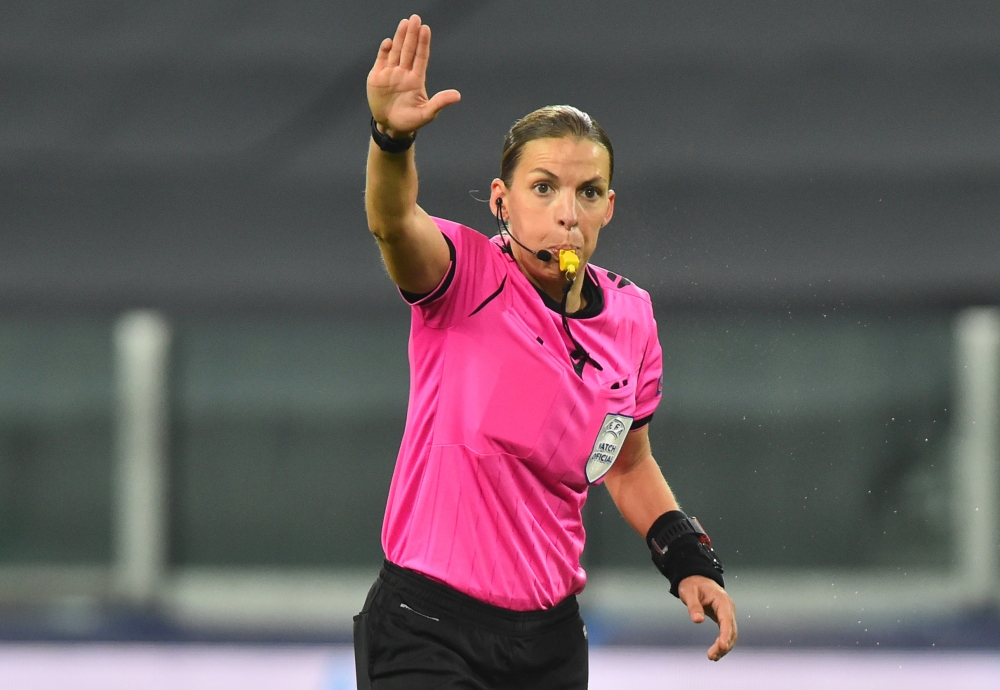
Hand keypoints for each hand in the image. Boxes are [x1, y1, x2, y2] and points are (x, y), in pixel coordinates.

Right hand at [367, 14, 460, 137]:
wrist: (390, 127)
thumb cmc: (410, 121)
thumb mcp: (427, 114)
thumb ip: (439, 103)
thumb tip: (457, 96)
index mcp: (416, 79)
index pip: (421, 57)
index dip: (423, 43)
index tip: (426, 29)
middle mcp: (404, 73)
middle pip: (409, 50)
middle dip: (412, 34)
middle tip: (416, 18)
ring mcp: (390, 73)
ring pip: (396, 51)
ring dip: (400, 38)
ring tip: (405, 23)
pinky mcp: (377, 77)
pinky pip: (381, 60)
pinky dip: (384, 51)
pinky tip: (389, 42)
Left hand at [678, 575, 737, 660]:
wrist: (696, 578)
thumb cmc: (692, 584)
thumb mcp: (689, 592)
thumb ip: (694, 606)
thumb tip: (698, 620)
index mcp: (721, 600)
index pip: (726, 620)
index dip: (725, 634)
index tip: (722, 646)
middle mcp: (728, 607)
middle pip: (731, 629)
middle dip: (724, 645)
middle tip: (712, 656)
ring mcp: (727, 612)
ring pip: (731, 633)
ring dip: (725, 646)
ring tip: (713, 657)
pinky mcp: (724, 617)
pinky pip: (727, 632)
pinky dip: (723, 642)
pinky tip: (717, 652)